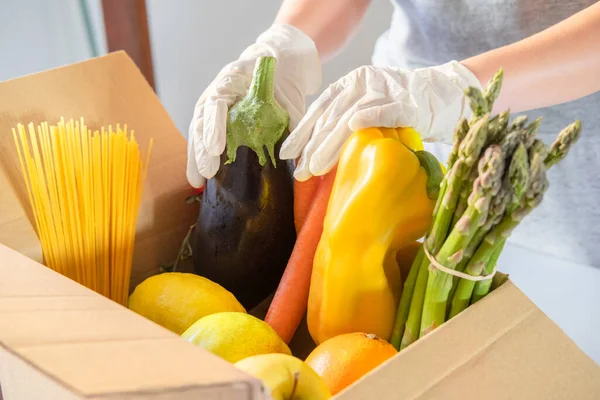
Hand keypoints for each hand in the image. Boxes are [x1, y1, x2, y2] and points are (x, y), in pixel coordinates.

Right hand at [187, 24, 321, 187]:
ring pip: (199, 131)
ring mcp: (215, 105)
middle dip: (202, 149)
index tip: (216, 148)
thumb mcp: (291, 93)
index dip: (214, 127)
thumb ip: (292, 119)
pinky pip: (206, 138)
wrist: (281, 63)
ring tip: (196, 181)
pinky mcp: (218, 119)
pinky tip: (200, 178)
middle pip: (201, 120)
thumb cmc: (284, 75)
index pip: (216, 103)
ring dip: (197, 157)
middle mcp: (218, 91)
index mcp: (233, 79)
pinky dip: (202, 157)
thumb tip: (293, 155)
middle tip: (207, 172)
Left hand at [279, 61, 481, 180]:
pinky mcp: (405, 101)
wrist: (442, 96)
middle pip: (331, 116)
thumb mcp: (367, 109)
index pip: (320, 109)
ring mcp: (384, 89)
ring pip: (351, 116)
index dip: (303, 132)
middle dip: (313, 147)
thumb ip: (343, 122)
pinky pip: (385, 110)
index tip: (288, 155)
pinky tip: (353, 127)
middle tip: (301, 172)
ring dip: (332, 143)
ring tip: (317, 167)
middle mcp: (362, 82)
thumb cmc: (400, 110)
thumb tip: (314, 152)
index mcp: (350, 83)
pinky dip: (369, 117)